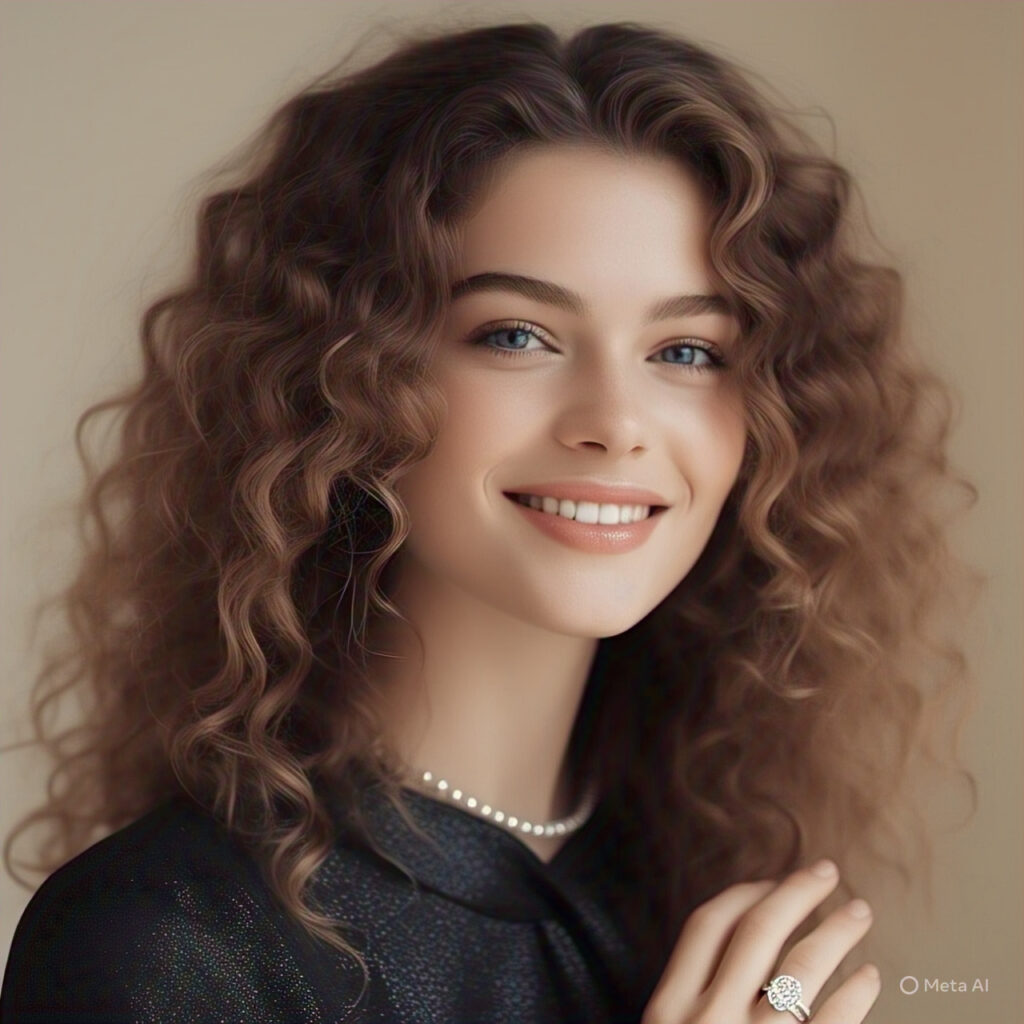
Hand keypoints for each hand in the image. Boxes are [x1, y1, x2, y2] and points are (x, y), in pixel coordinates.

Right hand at [641, 859, 880, 1023]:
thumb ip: (688, 1005)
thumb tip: (736, 955)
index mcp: (669, 1007)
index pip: (708, 926)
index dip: (743, 895)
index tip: (772, 882)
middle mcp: (709, 1018)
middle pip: (758, 932)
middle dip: (796, 893)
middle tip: (827, 872)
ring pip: (802, 968)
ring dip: (836, 932)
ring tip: (858, 913)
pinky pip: (833, 1021)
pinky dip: (855, 994)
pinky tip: (868, 977)